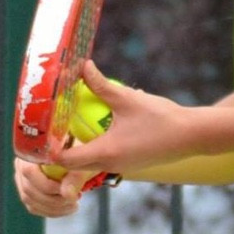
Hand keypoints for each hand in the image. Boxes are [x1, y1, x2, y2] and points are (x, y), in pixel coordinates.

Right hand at [13, 158, 82, 217]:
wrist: (75, 157)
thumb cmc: (77, 154)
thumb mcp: (80, 162)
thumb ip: (75, 178)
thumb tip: (68, 196)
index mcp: (30, 151)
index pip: (29, 172)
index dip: (47, 186)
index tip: (67, 190)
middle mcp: (21, 165)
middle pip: (29, 190)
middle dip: (53, 200)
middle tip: (74, 200)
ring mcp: (22, 180)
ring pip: (30, 202)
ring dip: (54, 208)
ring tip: (74, 204)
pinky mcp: (27, 193)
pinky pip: (34, 208)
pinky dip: (51, 212)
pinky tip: (67, 208)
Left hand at [54, 61, 205, 177]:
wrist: (192, 136)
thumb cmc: (161, 118)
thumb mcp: (127, 99)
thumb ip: (101, 85)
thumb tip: (83, 66)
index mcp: (105, 152)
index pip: (65, 159)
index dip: (49, 148)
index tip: (40, 132)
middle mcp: (110, 164)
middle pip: (72, 165)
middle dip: (59, 149)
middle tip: (49, 128)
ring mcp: (121, 167)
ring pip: (88, 164)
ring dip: (75, 150)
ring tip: (65, 128)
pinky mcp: (129, 164)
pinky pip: (102, 161)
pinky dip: (91, 150)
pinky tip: (92, 131)